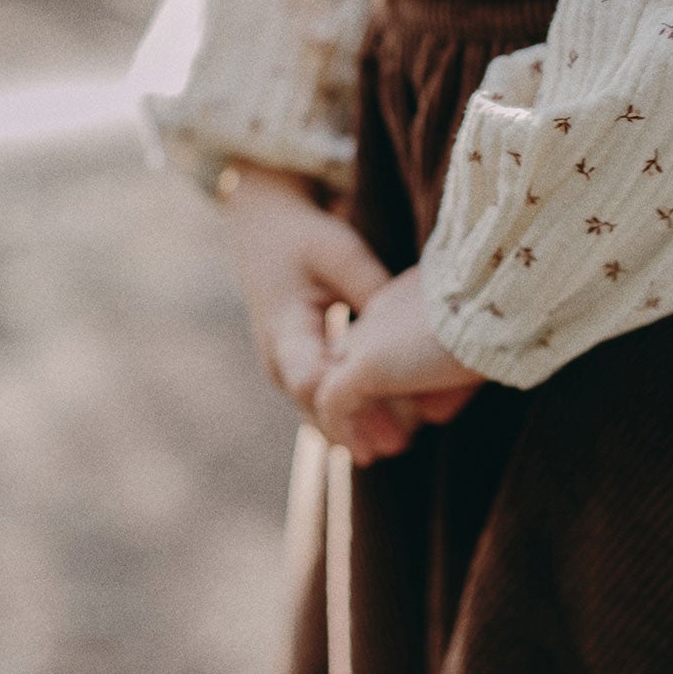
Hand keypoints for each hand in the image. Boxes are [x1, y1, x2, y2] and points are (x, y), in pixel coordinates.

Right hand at [219, 158, 397, 422]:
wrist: (264, 229)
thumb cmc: (305, 238)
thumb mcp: (339, 254)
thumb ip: (371, 292)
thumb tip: (408, 331)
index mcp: (284, 330)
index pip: (311, 382)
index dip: (347, 405)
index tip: (381, 417)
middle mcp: (279, 359)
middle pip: (316, 408)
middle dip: (358, 427)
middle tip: (401, 444)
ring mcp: (284, 368)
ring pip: (318, 411)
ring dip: (357, 426)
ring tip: (400, 442)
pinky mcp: (298, 366)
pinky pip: (322, 400)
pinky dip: (351, 411)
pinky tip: (387, 426)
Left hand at [313, 264, 485, 464]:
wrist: (495, 301)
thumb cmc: (502, 319)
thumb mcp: (478, 340)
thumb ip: (449, 369)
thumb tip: (428, 414)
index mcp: (407, 299)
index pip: (380, 338)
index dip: (386, 376)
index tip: (407, 406)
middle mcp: (381, 313)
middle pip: (352, 360)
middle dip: (363, 399)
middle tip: (384, 434)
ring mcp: (367, 339)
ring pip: (339, 383)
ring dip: (355, 421)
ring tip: (372, 451)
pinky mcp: (363, 366)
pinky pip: (334, 404)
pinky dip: (345, 431)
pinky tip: (364, 455)